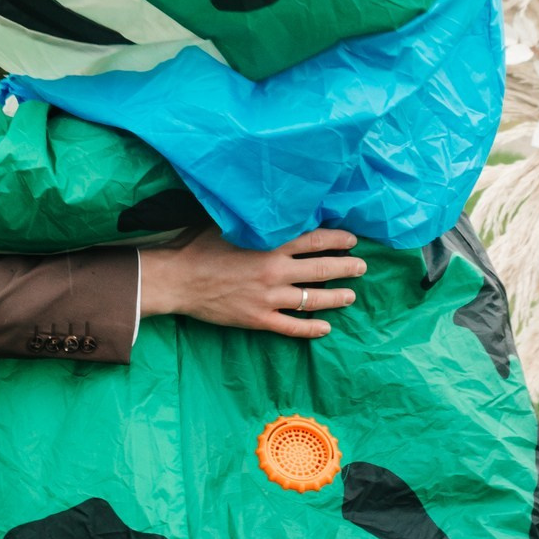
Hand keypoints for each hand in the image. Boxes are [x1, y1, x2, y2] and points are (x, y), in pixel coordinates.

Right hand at [138, 228, 363, 338]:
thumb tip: (275, 209)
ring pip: (313, 300)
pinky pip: (292, 327)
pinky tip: (325, 328)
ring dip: (336, 298)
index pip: (315, 240)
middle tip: (361, 267)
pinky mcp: (258, 319)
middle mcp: (275, 271)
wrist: (177, 279)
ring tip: (350, 296)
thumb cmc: (199, 246)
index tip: (352, 240)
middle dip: (346, 268)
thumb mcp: (230, 225)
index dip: (338, 240)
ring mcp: (269, 298)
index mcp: (270, 245)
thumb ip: (257, 222)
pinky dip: (311, 328)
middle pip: (321, 270)